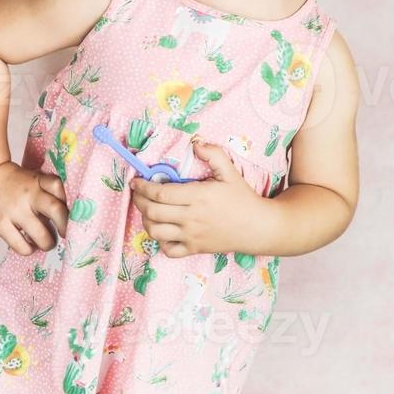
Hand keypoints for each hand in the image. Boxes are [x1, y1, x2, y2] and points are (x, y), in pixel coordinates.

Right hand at [0, 160, 68, 255]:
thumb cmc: (13, 181)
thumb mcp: (32, 178)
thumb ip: (46, 192)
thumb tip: (63, 216)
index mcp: (38, 181)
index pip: (58, 187)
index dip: (66, 201)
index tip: (69, 213)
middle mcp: (29, 194)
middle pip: (56, 210)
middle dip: (65, 227)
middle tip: (64, 234)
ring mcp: (14, 210)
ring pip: (40, 234)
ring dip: (47, 243)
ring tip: (46, 244)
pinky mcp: (0, 223)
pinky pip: (20, 244)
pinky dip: (28, 249)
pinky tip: (29, 247)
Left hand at [129, 139, 260, 257]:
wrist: (257, 227)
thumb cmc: (242, 198)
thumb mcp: (230, 171)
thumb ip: (213, 154)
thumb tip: (195, 143)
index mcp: (197, 196)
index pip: (160, 192)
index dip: (143, 186)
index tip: (136, 181)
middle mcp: (191, 218)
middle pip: (152, 212)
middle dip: (139, 201)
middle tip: (137, 193)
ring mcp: (191, 236)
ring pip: (155, 232)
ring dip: (145, 220)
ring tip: (147, 210)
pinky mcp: (195, 249)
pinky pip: (168, 250)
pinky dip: (160, 242)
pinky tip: (163, 230)